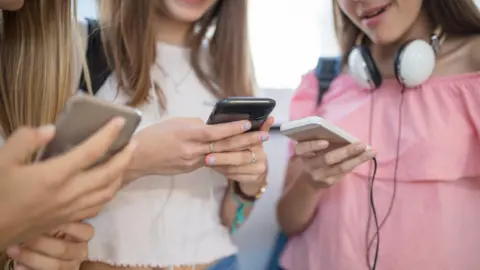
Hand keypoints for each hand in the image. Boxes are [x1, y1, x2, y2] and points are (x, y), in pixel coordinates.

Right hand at [0, 118, 135, 249]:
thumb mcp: (2, 161)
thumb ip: (25, 141)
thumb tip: (51, 130)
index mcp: (54, 176)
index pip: (91, 151)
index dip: (108, 135)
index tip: (119, 121)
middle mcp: (69, 193)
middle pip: (108, 174)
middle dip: (125, 156)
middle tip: (134, 143)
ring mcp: (71, 209)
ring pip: (108, 192)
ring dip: (120, 175)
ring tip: (125, 160)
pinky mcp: (68, 219)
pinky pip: (97, 206)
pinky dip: (109, 193)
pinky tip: (108, 184)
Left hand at [6, 223, 92, 269]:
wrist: (49, 250)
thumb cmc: (53, 232)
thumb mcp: (59, 223)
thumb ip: (59, 218)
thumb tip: (49, 206)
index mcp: (83, 237)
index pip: (86, 232)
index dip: (70, 226)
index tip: (51, 220)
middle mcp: (80, 252)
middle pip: (64, 249)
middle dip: (42, 243)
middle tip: (26, 237)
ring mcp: (69, 266)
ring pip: (55, 266)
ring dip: (32, 258)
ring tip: (14, 250)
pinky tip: (18, 265)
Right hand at [126, 117, 251, 177]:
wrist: (137, 158)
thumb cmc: (154, 135)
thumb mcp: (176, 123)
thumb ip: (196, 125)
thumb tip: (211, 127)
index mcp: (187, 135)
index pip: (215, 132)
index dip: (233, 128)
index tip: (249, 123)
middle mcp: (192, 151)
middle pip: (224, 146)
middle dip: (246, 141)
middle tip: (264, 136)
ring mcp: (192, 163)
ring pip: (220, 157)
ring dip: (240, 152)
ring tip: (257, 148)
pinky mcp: (190, 170)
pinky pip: (210, 163)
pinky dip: (224, 158)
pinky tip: (237, 155)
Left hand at [205, 117, 274, 193]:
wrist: (256, 174)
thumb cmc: (249, 151)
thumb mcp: (251, 138)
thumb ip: (257, 127)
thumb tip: (270, 117)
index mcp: (260, 142)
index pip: (246, 140)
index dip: (233, 139)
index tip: (218, 139)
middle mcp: (262, 156)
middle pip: (240, 156)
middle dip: (222, 157)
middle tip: (207, 157)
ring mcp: (259, 169)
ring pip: (235, 168)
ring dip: (220, 165)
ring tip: (206, 161)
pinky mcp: (253, 179)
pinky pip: (234, 175)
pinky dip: (222, 171)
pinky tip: (213, 167)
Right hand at [295, 140, 375, 187]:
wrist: (307, 182)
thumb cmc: (311, 157)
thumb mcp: (308, 149)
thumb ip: (318, 140)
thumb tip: (341, 134)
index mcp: (302, 153)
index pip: (302, 148)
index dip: (313, 145)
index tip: (325, 142)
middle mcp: (309, 165)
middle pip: (327, 159)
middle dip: (346, 151)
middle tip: (361, 144)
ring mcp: (320, 176)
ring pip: (340, 167)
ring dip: (357, 159)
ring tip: (371, 151)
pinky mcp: (329, 182)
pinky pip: (345, 171)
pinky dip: (356, 162)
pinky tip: (367, 156)